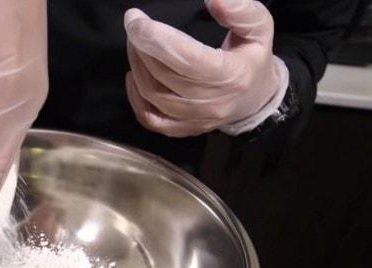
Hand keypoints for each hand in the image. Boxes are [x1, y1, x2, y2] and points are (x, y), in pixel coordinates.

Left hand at [124, 0, 287, 136]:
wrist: (256, 99)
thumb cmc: (253, 58)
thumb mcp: (258, 28)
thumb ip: (240, 11)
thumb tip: (213, 0)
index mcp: (231, 75)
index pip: (185, 57)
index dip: (154, 38)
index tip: (135, 18)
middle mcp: (212, 102)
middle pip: (163, 75)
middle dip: (141, 47)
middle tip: (134, 27)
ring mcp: (196, 120)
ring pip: (153, 95)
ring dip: (137, 67)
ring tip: (135, 45)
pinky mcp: (183, 129)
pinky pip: (150, 119)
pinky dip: (135, 98)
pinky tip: (133, 76)